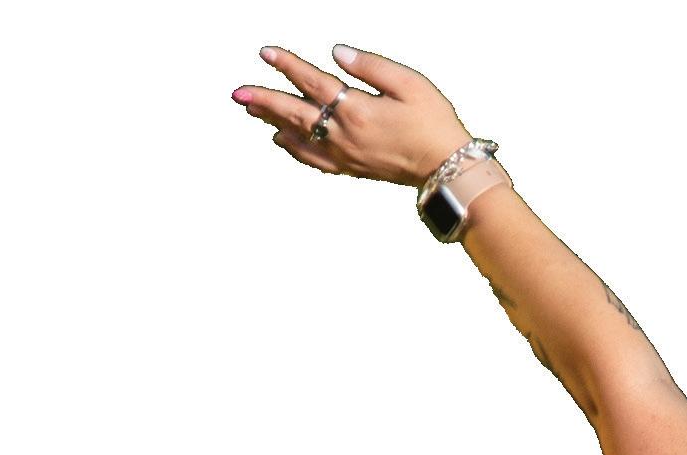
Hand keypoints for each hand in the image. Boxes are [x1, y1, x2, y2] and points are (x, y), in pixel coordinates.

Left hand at [231, 43, 471, 190]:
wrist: (450, 169)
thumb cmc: (435, 123)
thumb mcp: (409, 83)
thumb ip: (371, 66)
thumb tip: (337, 52)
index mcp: (357, 109)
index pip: (312, 81)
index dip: (287, 65)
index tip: (265, 52)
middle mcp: (345, 135)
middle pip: (295, 112)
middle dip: (264, 100)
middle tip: (237, 93)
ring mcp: (347, 155)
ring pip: (299, 137)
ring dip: (273, 122)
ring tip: (252, 111)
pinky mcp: (354, 169)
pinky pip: (315, 160)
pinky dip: (295, 149)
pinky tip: (283, 141)